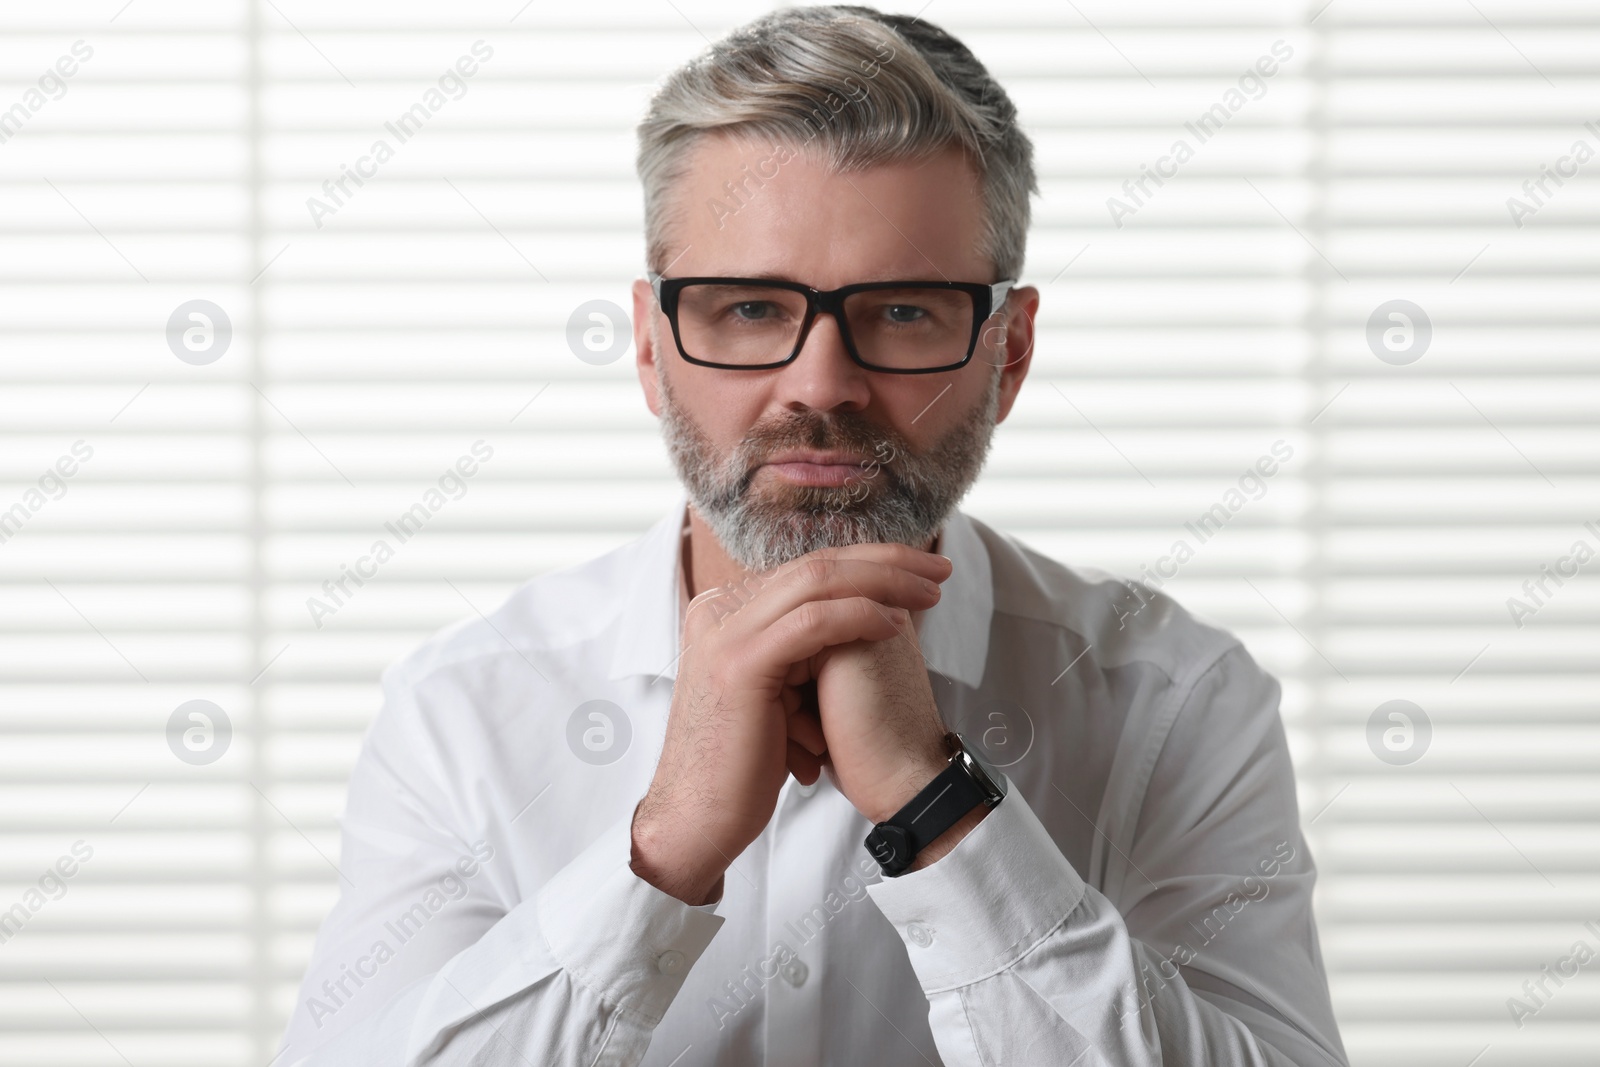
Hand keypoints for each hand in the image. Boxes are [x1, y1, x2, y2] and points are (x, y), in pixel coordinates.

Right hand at [630, 544, 950, 904]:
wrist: (698, 821)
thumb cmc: (746, 765)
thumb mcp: (777, 691)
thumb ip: (804, 651)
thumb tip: (865, 622)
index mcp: (725, 611)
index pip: (807, 567)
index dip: (871, 561)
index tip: (922, 573)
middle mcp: (718, 610)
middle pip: (815, 564)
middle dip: (887, 561)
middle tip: (940, 570)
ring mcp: (724, 633)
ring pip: (817, 582)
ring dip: (884, 583)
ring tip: (930, 596)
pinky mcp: (738, 663)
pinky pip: (812, 623)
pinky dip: (859, 617)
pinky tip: (894, 625)